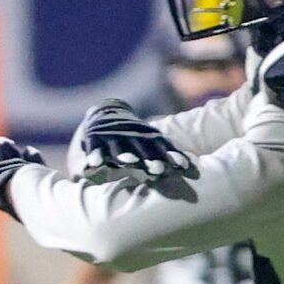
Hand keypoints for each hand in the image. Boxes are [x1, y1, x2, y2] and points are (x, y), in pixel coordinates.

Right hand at [75, 99, 196, 182]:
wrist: (105, 113)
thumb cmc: (133, 136)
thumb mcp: (150, 141)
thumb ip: (166, 153)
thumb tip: (189, 167)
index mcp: (148, 137)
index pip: (162, 147)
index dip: (172, 156)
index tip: (182, 167)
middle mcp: (132, 136)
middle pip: (142, 148)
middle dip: (150, 158)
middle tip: (158, 170)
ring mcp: (113, 137)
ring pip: (119, 147)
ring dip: (124, 155)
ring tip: (128, 162)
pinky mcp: (94, 138)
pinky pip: (95, 148)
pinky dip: (95, 154)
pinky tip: (95, 164)